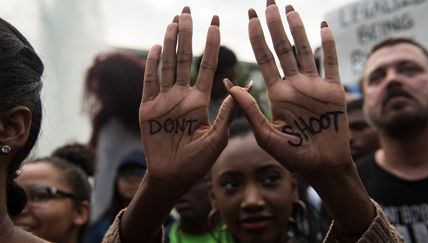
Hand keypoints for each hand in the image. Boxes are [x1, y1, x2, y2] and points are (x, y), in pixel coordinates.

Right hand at [139, 8, 235, 186]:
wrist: (173, 176)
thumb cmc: (198, 162)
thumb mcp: (217, 138)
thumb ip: (227, 113)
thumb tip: (242, 88)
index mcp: (200, 100)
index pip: (208, 66)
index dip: (211, 45)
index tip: (215, 23)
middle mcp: (183, 95)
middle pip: (185, 59)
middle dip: (187, 35)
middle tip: (188, 11)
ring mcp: (164, 100)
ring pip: (167, 65)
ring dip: (170, 43)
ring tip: (174, 22)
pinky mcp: (147, 108)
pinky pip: (149, 82)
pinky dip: (151, 65)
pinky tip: (156, 48)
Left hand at [227, 2, 349, 173]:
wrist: (322, 166)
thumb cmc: (293, 156)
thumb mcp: (266, 135)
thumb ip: (249, 110)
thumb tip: (229, 84)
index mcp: (276, 93)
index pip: (265, 59)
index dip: (257, 38)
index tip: (250, 17)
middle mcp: (294, 85)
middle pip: (283, 49)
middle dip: (275, 26)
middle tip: (269, 3)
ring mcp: (314, 86)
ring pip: (305, 51)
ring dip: (298, 30)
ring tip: (290, 9)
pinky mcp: (334, 91)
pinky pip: (332, 63)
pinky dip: (329, 45)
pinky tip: (324, 26)